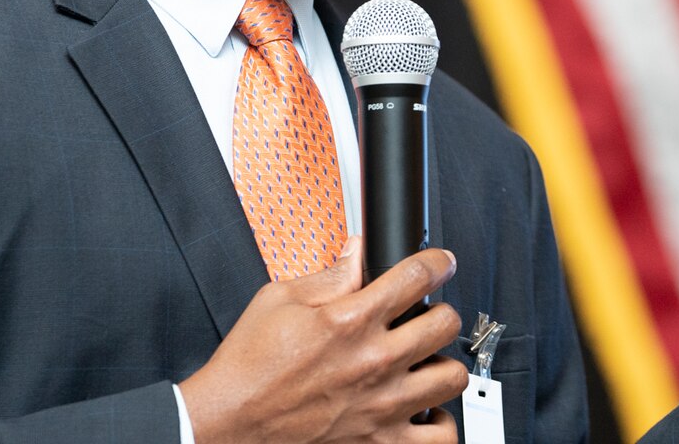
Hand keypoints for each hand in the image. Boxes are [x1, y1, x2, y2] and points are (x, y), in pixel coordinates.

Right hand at [180, 237, 468, 442]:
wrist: (227, 423)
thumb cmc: (248, 367)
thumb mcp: (279, 300)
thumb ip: (329, 275)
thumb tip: (357, 253)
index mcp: (350, 320)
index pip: (417, 276)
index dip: (437, 262)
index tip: (441, 263)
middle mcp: (373, 362)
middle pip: (445, 324)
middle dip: (441, 312)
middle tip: (430, 316)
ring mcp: (380, 406)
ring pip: (451, 377)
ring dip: (443, 365)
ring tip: (427, 363)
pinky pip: (439, 438)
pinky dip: (440, 423)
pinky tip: (426, 410)